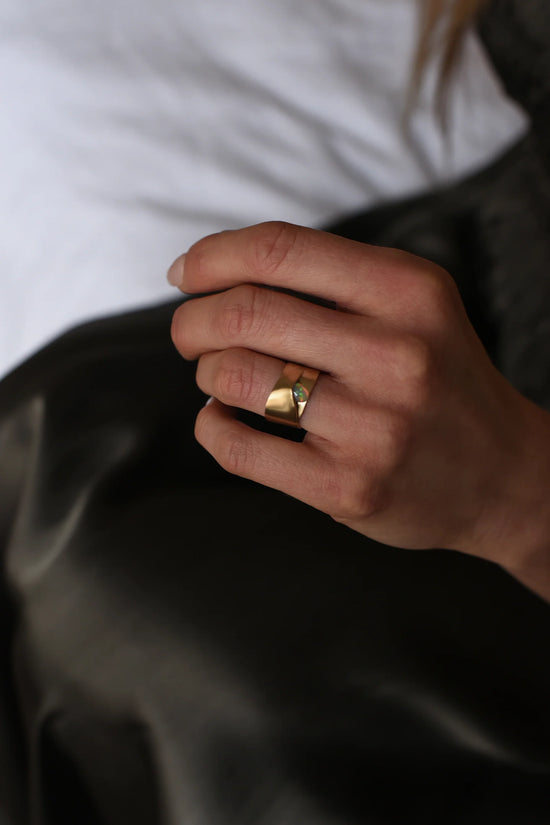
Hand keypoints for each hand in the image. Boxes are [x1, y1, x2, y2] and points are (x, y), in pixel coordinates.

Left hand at [169, 222, 549, 593]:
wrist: (502, 475)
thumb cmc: (440, 379)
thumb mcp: (413, 306)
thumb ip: (332, 279)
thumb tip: (216, 269)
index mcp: (408, 293)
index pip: (278, 250)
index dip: (212, 257)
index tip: (185, 274)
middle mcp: (395, 355)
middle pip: (244, 313)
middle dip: (193, 321)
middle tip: (189, 334)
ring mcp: (372, 427)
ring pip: (234, 377)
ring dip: (206, 373)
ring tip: (217, 378)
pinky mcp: (346, 487)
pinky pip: (238, 448)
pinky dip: (209, 427)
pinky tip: (220, 419)